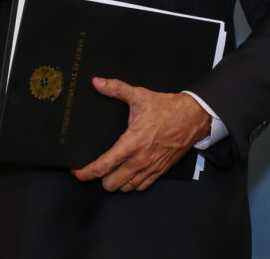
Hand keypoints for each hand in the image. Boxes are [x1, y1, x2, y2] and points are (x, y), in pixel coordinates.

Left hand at [72, 78, 211, 192]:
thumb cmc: (166, 108)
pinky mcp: (160, 171)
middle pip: (111, 184)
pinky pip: (141, 187)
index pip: (103, 166)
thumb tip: (97, 82)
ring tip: (113, 171)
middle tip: (98, 167)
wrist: (192, 118)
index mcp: (131, 143)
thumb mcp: (140, 96)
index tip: (77, 172)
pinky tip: (129, 173)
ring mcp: (150, 168)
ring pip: (126, 188)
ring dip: (117, 182)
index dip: (86, 173)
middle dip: (101, 178)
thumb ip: (116, 89)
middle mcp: (139, 160)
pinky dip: (132, 184)